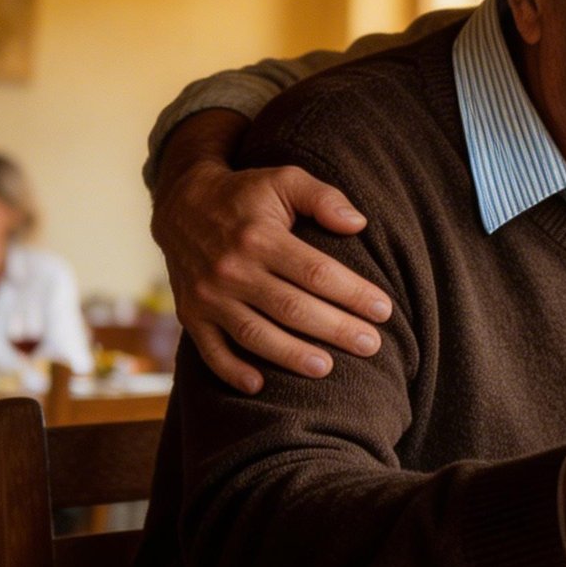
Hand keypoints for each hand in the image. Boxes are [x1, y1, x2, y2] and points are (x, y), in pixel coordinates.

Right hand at [151, 110, 386, 393]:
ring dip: (292, 355)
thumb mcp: (285, 179)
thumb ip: (323, 198)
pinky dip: (232, 371)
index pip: (316, 272)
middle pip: (292, 308)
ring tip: (328, 368)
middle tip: (372, 345)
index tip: (384, 310)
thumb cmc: (247, 194)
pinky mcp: (190, 314)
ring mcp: (208, 295)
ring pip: (255, 334)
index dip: (353, 293)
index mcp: (260, 237)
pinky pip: (210, 350)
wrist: (181, 205)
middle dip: (336, 329)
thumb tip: (359, 224)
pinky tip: (259, 386)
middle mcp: (232, 269)